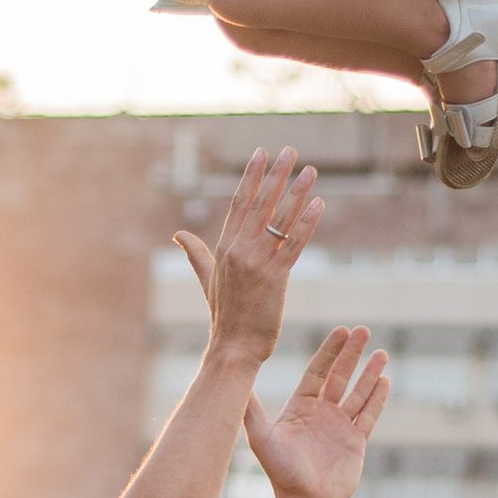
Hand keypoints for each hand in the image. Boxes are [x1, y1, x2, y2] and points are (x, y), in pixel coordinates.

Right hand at [173, 148, 323, 361]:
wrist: (233, 347)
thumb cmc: (224, 316)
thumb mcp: (206, 279)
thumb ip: (195, 253)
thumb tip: (178, 234)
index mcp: (224, 247)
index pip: (239, 203)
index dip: (251, 176)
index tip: (262, 153)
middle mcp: (239, 250)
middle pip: (260, 203)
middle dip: (276, 174)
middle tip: (291, 151)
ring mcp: (257, 262)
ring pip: (279, 219)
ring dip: (297, 192)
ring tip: (311, 171)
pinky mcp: (275, 277)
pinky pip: (294, 243)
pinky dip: (307, 222)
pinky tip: (320, 204)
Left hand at [244, 324, 388, 497]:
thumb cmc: (280, 473)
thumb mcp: (261, 437)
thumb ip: (251, 409)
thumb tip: (232, 381)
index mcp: (299, 409)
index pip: (317, 372)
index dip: (329, 352)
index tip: (340, 331)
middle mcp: (320, 414)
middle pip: (339, 377)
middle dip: (351, 354)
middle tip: (363, 331)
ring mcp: (339, 427)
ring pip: (358, 393)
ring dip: (369, 372)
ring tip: (382, 352)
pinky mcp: (356, 442)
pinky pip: (369, 415)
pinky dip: (377, 398)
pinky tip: (385, 380)